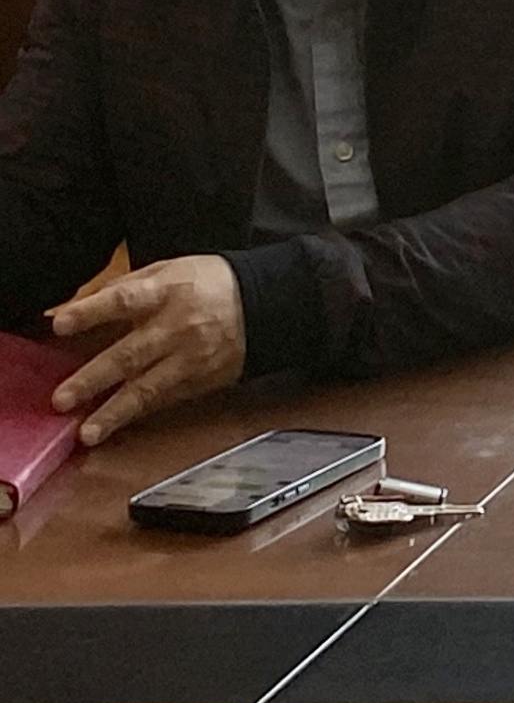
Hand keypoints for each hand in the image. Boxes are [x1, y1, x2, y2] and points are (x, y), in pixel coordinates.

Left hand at [46, 255, 247, 445]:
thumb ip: (124, 288)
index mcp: (166, 291)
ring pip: (148, 388)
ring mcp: (189, 358)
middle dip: (94, 379)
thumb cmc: (208, 283)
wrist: (264, 303)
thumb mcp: (168, 270)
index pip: (124, 299)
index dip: (91, 311)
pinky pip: (164, 400)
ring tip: (88, 432)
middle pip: (130, 354)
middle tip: (61, 399)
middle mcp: (177, 327)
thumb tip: (74, 309)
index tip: (60, 324)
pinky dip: (138, 414)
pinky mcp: (200, 380)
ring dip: (115, 412)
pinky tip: (115, 426)